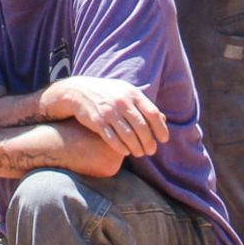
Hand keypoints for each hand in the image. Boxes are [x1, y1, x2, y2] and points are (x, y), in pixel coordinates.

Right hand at [49, 76, 168, 157]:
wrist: (79, 91)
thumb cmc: (108, 93)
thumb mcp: (126, 92)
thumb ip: (143, 105)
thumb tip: (163, 119)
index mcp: (132, 94)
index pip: (152, 113)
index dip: (160, 128)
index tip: (164, 139)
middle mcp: (122, 102)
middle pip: (142, 127)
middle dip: (149, 142)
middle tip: (151, 151)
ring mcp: (109, 112)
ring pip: (128, 136)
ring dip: (136, 148)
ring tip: (139, 153)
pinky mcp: (98, 122)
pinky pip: (113, 139)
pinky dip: (121, 148)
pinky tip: (126, 151)